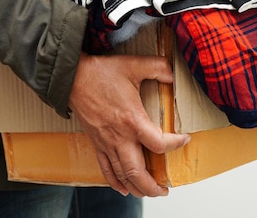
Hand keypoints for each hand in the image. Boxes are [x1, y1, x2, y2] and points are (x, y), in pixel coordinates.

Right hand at [69, 53, 190, 196]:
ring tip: (150, 192)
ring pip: (122, 175)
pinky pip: (105, 169)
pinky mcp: (96, 142)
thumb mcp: (134, 64)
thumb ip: (158, 67)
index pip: (158, 144)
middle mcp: (119, 137)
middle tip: (166, 189)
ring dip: (137, 188)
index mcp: (132, 120)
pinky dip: (115, 182)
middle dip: (153, 186)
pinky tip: (123, 189)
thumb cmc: (100, 72)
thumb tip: (173, 73)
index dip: (175, 144)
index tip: (184, 139)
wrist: (72, 76)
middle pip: (138, 172)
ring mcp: (106, 142)